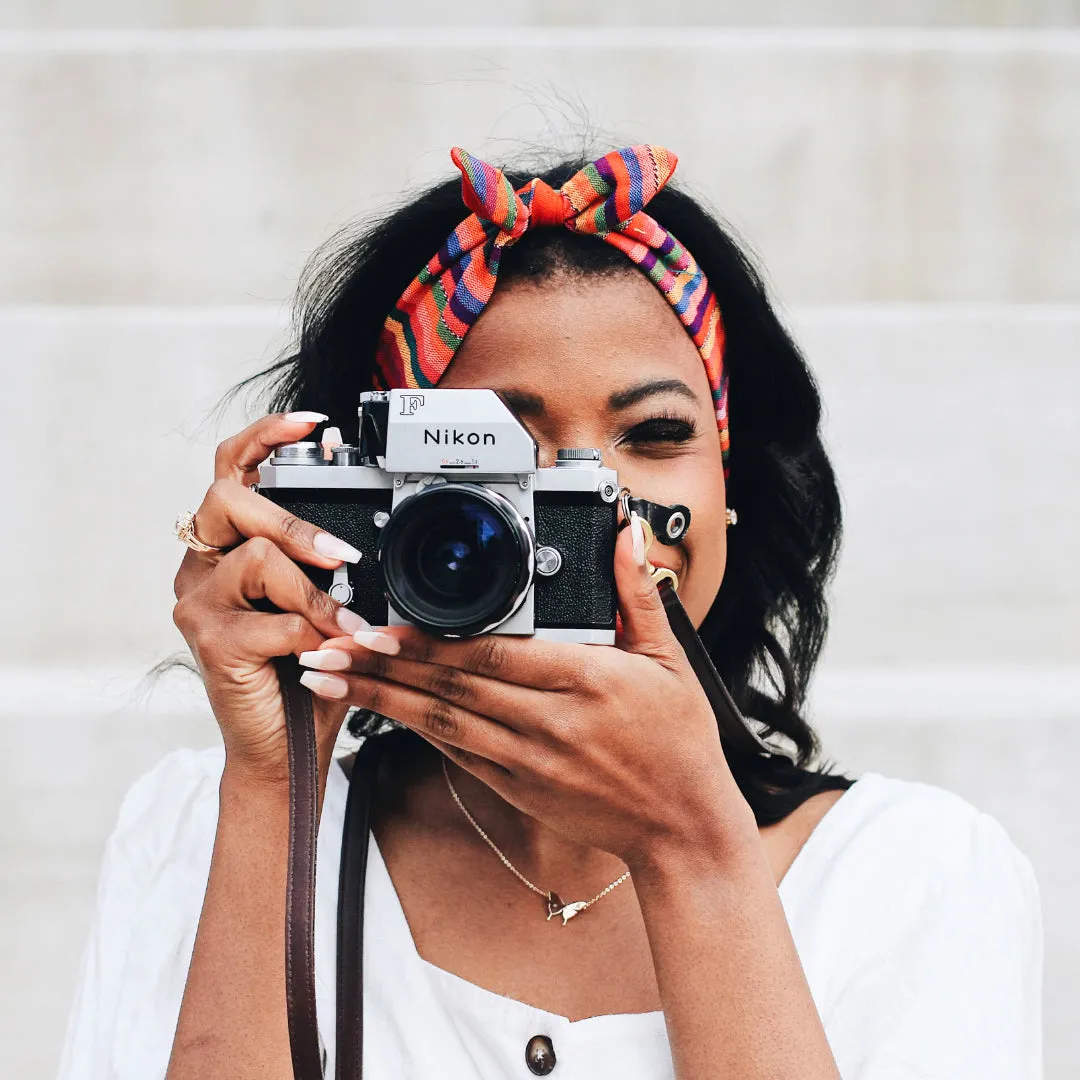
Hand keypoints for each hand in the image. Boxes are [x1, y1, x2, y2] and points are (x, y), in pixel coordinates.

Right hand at [171, 413, 369, 785]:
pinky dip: (313, 634)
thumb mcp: (323, 604)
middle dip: (294, 522)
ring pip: (257, 558)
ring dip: (315, 592)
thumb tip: (358, 530)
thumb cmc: (304, 670)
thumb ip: (329, 565)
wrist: (284, 747)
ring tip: (347, 626)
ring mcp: (198, 602)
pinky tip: (327, 652)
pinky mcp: (209, 640)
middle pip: (228, 500)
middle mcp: (201, 566)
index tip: (313, 423)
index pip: (229, 470)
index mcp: (226, 547)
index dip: (265, 438)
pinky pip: (271, 619)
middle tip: (344, 557)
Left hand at [297, 516, 757, 868]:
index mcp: (586, 680)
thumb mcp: (670, 659)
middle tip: (327, 645)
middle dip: (383, 666)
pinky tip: (376, 710)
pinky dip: (413, 728)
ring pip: (440, 722)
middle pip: (451, 688)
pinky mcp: (515, 785)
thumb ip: (636, 593)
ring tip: (327, 679)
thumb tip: (623, 534)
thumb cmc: (678, 742)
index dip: (432, 643)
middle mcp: (548, 722)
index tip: (383, 627)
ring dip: (379, 699)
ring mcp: (527, 759)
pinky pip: (456, 752)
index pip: (494, 656)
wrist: (680, 826)